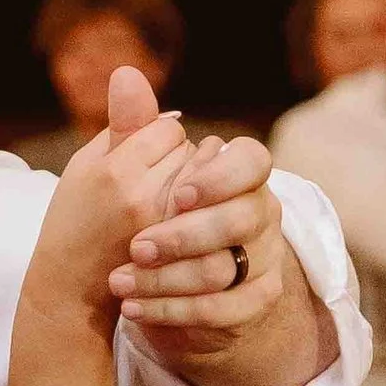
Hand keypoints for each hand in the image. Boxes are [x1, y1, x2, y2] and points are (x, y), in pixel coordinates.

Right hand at [26, 65, 195, 329]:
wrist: (74, 287)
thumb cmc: (77, 217)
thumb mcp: (86, 165)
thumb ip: (117, 122)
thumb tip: (132, 73)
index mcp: (115, 171)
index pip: (168, 129)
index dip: (155, 142)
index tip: (135, 163)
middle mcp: (144, 197)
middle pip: (192, 151)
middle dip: (177, 163)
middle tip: (148, 188)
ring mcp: (167, 227)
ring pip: (207, 179)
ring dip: (196, 186)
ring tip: (164, 205)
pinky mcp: (183, 251)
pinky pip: (214, 210)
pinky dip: (207, 209)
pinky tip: (186, 220)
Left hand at [104, 99, 295, 368]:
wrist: (164, 278)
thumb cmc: (153, 214)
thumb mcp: (138, 171)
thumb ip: (137, 128)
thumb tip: (123, 73)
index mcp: (241, 173)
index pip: (253, 161)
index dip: (219, 177)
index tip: (178, 194)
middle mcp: (262, 212)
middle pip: (241, 220)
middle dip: (184, 236)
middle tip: (136, 246)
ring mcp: (264, 258)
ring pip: (225, 270)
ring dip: (169, 280)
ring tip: (120, 282)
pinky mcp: (254, 300)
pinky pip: (222, 311)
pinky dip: (173, 312)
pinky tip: (133, 309)